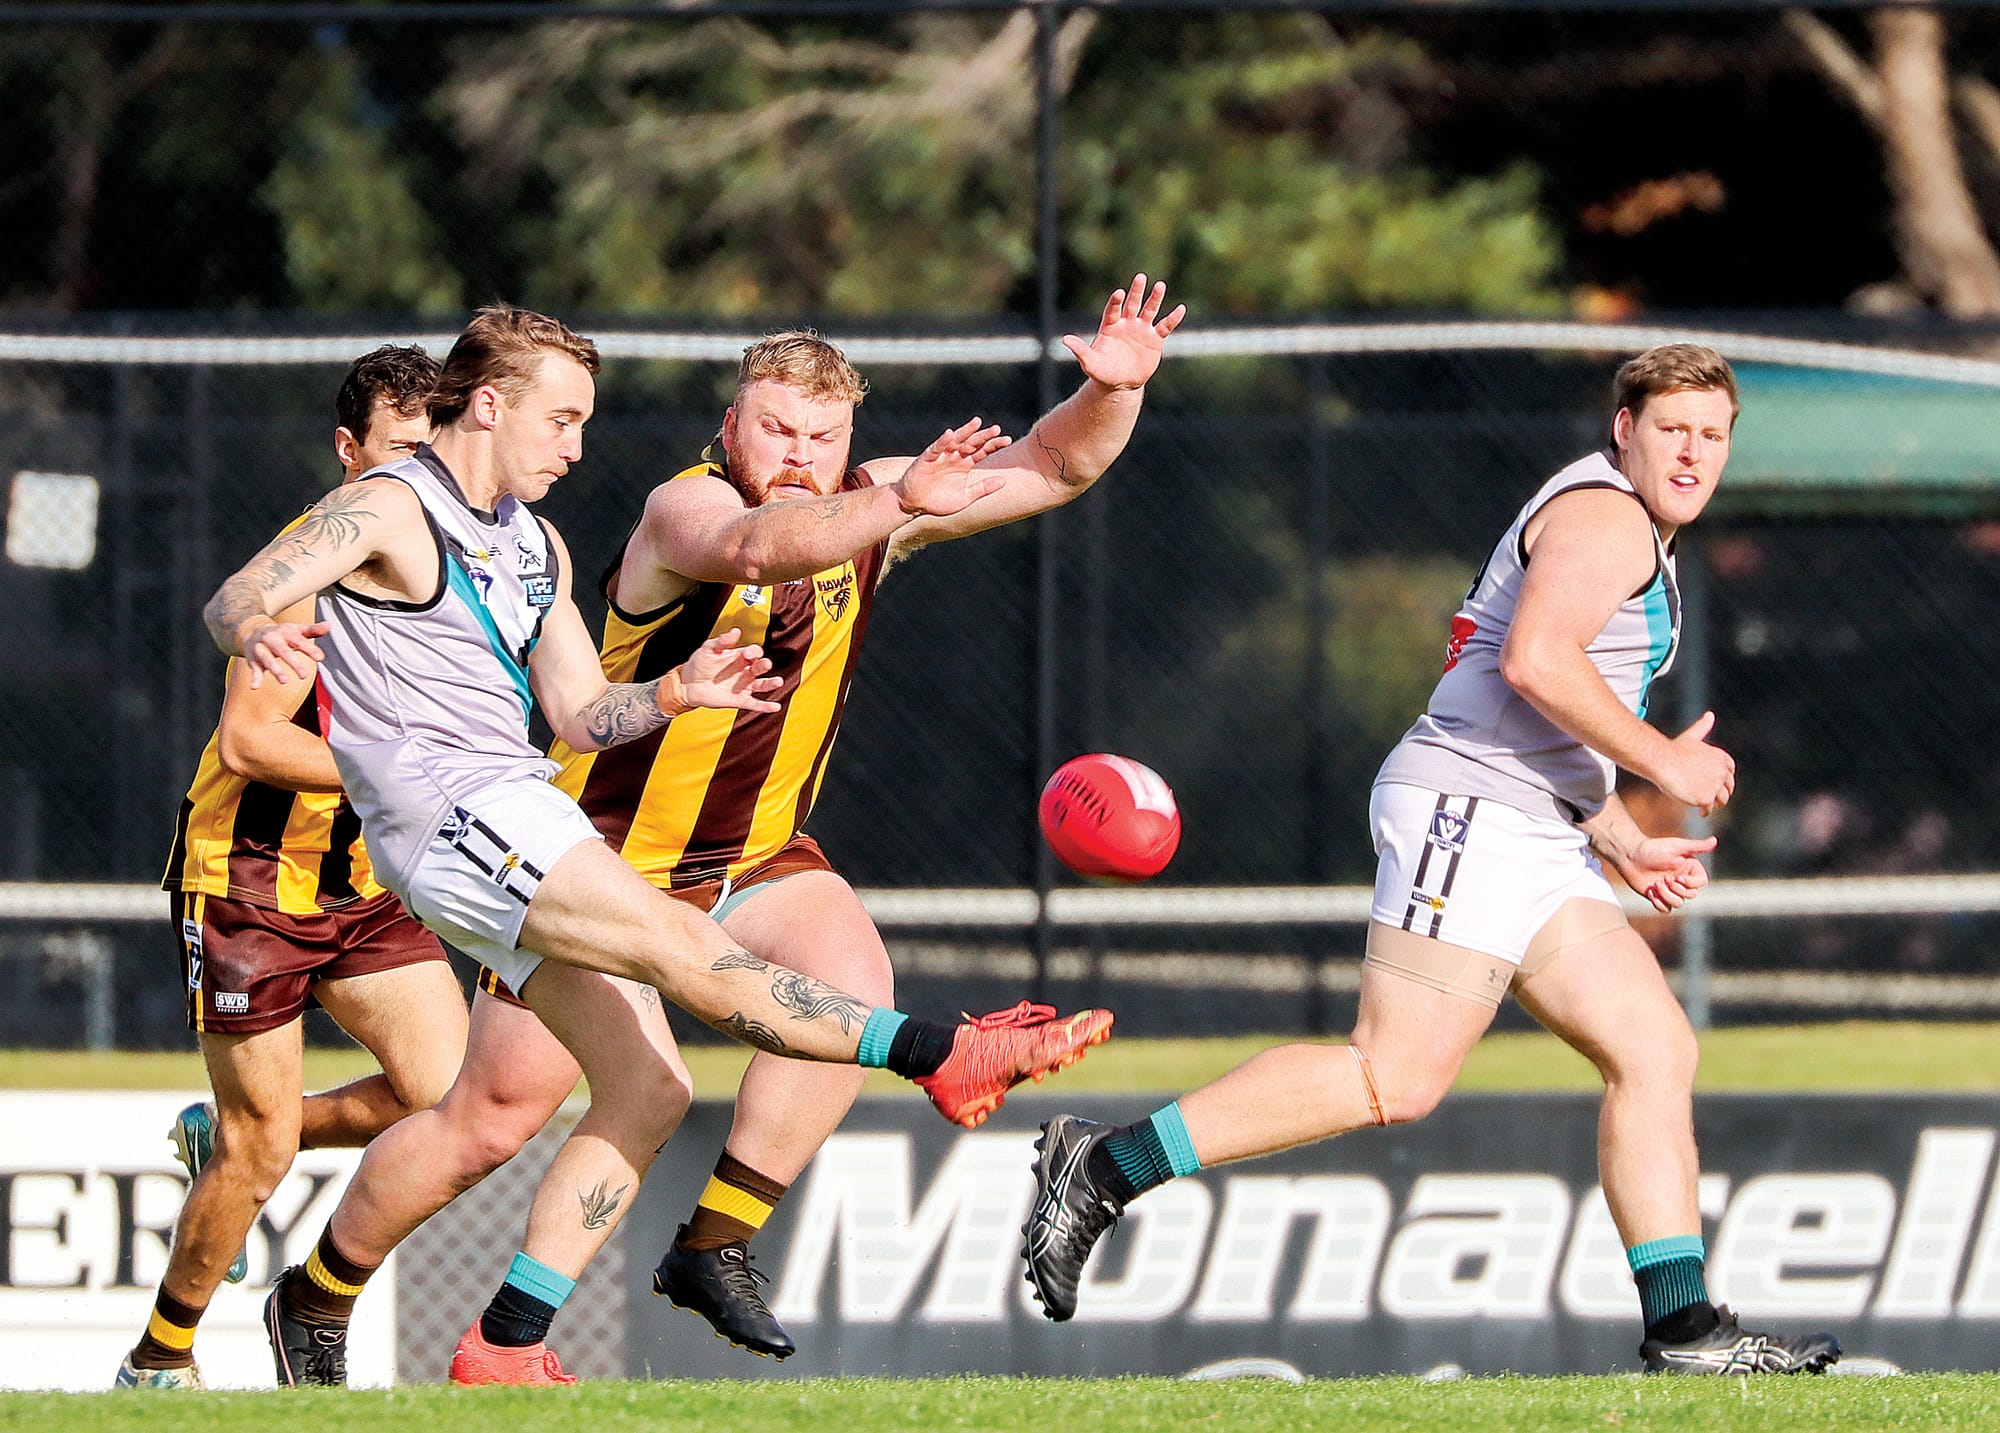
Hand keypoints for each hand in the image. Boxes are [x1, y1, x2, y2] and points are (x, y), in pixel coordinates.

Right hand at [241, 620, 328, 688]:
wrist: (252, 630)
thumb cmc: (281, 633)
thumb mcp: (297, 630)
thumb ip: (313, 630)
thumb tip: (329, 626)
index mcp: (285, 632)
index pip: (299, 641)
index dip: (309, 649)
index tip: (320, 658)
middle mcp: (272, 639)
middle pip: (283, 651)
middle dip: (294, 662)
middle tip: (305, 675)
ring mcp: (261, 650)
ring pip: (267, 660)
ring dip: (275, 670)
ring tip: (284, 681)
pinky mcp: (253, 660)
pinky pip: (254, 669)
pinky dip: (255, 678)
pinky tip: (255, 687)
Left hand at [678, 629, 782, 713]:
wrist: (687, 684)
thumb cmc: (699, 664)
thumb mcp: (709, 648)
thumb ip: (722, 640)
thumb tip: (736, 631)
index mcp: (740, 657)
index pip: (754, 652)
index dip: (753, 652)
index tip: (747, 654)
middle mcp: (745, 671)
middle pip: (761, 667)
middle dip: (764, 665)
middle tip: (764, 664)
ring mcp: (743, 686)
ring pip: (762, 685)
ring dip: (771, 683)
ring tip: (778, 682)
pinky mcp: (739, 700)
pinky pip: (755, 703)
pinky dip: (765, 706)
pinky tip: (775, 706)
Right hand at [890, 417, 1011, 516]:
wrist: (915, 505)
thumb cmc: (939, 501)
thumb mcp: (965, 497)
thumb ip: (983, 489)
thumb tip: (1004, 481)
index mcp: (965, 464)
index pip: (982, 451)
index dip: (994, 445)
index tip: (1007, 440)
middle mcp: (954, 456)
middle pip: (972, 443)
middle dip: (983, 436)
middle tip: (997, 429)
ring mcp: (941, 456)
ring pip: (955, 441)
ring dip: (965, 432)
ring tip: (977, 423)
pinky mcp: (927, 459)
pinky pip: (935, 448)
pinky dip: (942, 442)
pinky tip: (950, 434)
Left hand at [1061, 273, 1186, 389]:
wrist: (1121, 383)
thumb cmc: (1103, 371)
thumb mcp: (1090, 363)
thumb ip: (1080, 350)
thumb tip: (1064, 340)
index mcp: (1110, 326)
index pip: (1113, 310)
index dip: (1116, 302)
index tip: (1119, 293)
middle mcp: (1127, 323)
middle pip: (1132, 304)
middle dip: (1136, 292)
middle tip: (1140, 277)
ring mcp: (1142, 329)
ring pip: (1149, 310)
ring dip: (1155, 299)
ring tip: (1160, 285)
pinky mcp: (1155, 339)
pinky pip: (1165, 326)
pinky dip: (1173, 318)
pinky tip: (1181, 309)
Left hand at [1614, 834, 1716, 913]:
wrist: (1629, 856)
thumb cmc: (1653, 848)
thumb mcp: (1676, 846)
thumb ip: (1696, 846)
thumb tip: (1716, 840)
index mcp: (1689, 868)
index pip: (1701, 883)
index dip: (1691, 883)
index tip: (1678, 877)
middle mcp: (1682, 880)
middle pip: (1691, 895)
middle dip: (1677, 889)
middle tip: (1663, 878)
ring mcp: (1670, 890)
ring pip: (1678, 904)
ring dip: (1666, 895)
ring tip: (1656, 884)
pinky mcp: (1658, 897)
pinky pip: (1665, 909)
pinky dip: (1658, 903)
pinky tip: (1650, 891)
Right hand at [1652, 711, 1734, 814]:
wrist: (1662, 761)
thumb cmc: (1673, 750)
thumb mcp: (1692, 737)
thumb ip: (1703, 727)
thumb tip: (1710, 714)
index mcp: (1721, 757)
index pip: (1730, 770)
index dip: (1725, 778)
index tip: (1719, 784)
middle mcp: (1722, 771)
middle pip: (1728, 787)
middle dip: (1722, 793)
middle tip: (1713, 799)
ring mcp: (1715, 785)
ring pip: (1722, 800)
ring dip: (1716, 804)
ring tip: (1707, 807)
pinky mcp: (1706, 797)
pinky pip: (1709, 808)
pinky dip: (1706, 812)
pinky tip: (1701, 813)